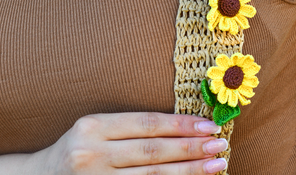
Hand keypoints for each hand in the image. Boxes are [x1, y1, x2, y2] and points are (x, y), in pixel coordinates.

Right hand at [39, 112, 227, 173]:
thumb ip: (129, 129)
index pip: (147, 123)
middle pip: (152, 150)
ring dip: (187, 170)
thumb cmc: (76, 148)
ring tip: (215, 165)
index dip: (180, 125)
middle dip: (190, 148)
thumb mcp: (96, 128)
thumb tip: (179, 129)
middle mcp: (91, 152)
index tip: (207, 126)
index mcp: (93, 125)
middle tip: (219, 145)